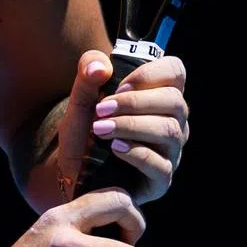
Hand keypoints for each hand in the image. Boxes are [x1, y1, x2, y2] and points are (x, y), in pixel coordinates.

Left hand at [57, 49, 189, 206]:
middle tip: (101, 108)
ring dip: (131, 125)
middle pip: (174, 102)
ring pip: (169, 131)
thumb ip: (87, 74)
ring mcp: (170, 152)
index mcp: (157, 96)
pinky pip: (161, 165)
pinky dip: (136, 153)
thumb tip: (101, 67)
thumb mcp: (80, 97)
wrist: (71, 167)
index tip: (120, 84)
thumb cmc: (84, 127)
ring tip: (99, 128)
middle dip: (134, 102)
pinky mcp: (161, 179)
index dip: (151, 73)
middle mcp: (171, 122)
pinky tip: (114, 147)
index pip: (175, 72)